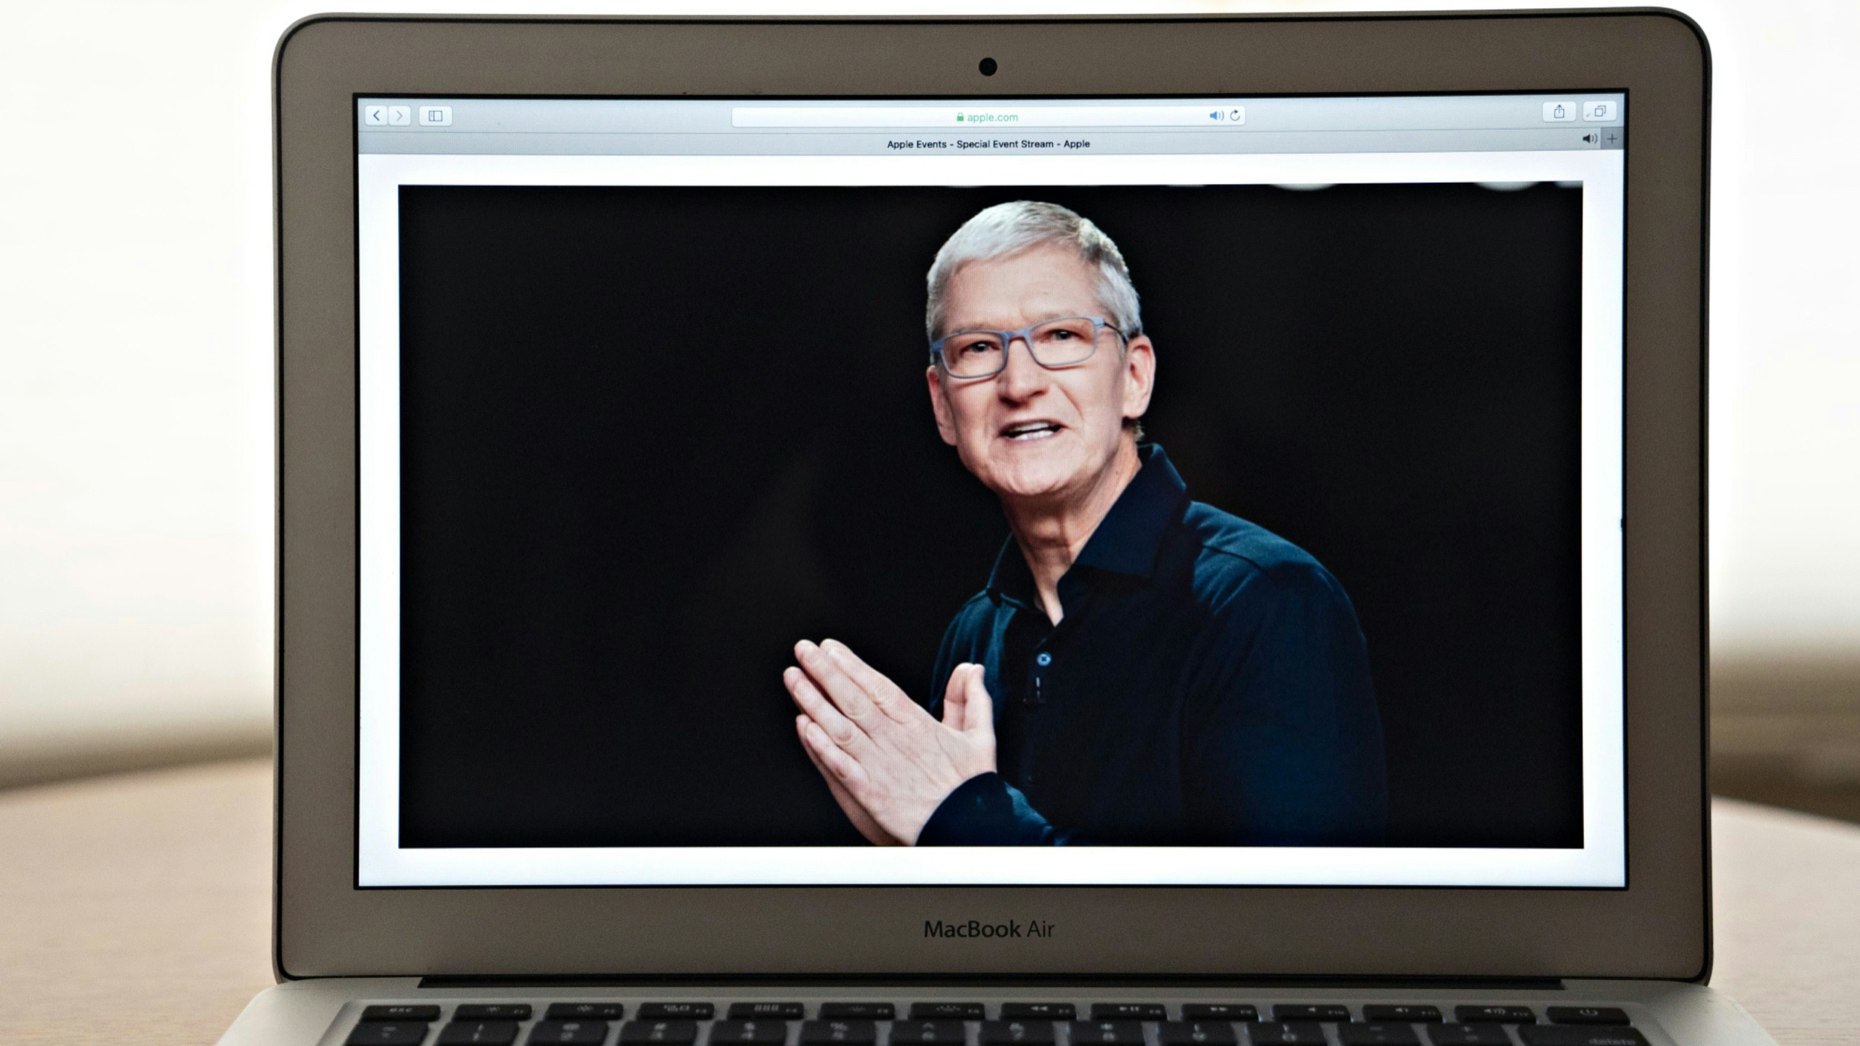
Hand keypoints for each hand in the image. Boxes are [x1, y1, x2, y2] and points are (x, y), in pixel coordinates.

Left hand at [784, 639, 996, 844]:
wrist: (968, 828)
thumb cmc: (971, 787)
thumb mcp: (980, 736)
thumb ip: (971, 699)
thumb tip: (971, 669)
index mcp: (917, 724)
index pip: (878, 686)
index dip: (852, 665)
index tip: (831, 648)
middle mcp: (894, 740)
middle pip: (853, 699)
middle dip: (825, 672)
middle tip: (803, 651)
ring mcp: (878, 765)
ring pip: (839, 726)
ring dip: (813, 701)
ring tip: (794, 679)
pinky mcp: (869, 793)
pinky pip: (839, 764)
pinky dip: (820, 745)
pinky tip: (803, 727)